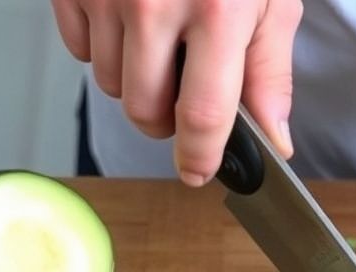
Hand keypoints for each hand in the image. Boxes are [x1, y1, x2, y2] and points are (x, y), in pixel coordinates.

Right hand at [52, 0, 302, 184]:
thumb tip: (273, 140)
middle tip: (186, 94)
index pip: (201, 119)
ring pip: (112, 86)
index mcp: (216, 10)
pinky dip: (107, 48)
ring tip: (163, 40)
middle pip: (146, 112)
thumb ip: (270, 71)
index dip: (200, 159)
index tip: (199, 171)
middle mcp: (154, 3)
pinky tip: (131, 18)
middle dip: (168, 119)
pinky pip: (82, 49)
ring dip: (138, 81)